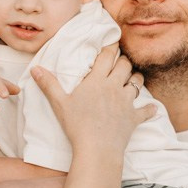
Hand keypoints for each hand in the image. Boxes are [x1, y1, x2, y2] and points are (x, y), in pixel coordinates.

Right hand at [31, 42, 153, 157]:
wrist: (97, 148)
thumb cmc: (77, 125)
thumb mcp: (59, 104)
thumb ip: (48, 84)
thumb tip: (35, 68)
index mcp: (97, 81)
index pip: (107, 56)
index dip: (111, 46)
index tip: (114, 39)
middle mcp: (114, 87)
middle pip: (125, 65)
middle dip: (124, 60)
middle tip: (120, 59)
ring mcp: (126, 102)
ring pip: (137, 82)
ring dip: (136, 78)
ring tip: (132, 77)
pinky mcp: (133, 118)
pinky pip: (146, 111)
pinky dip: (149, 109)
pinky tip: (152, 108)